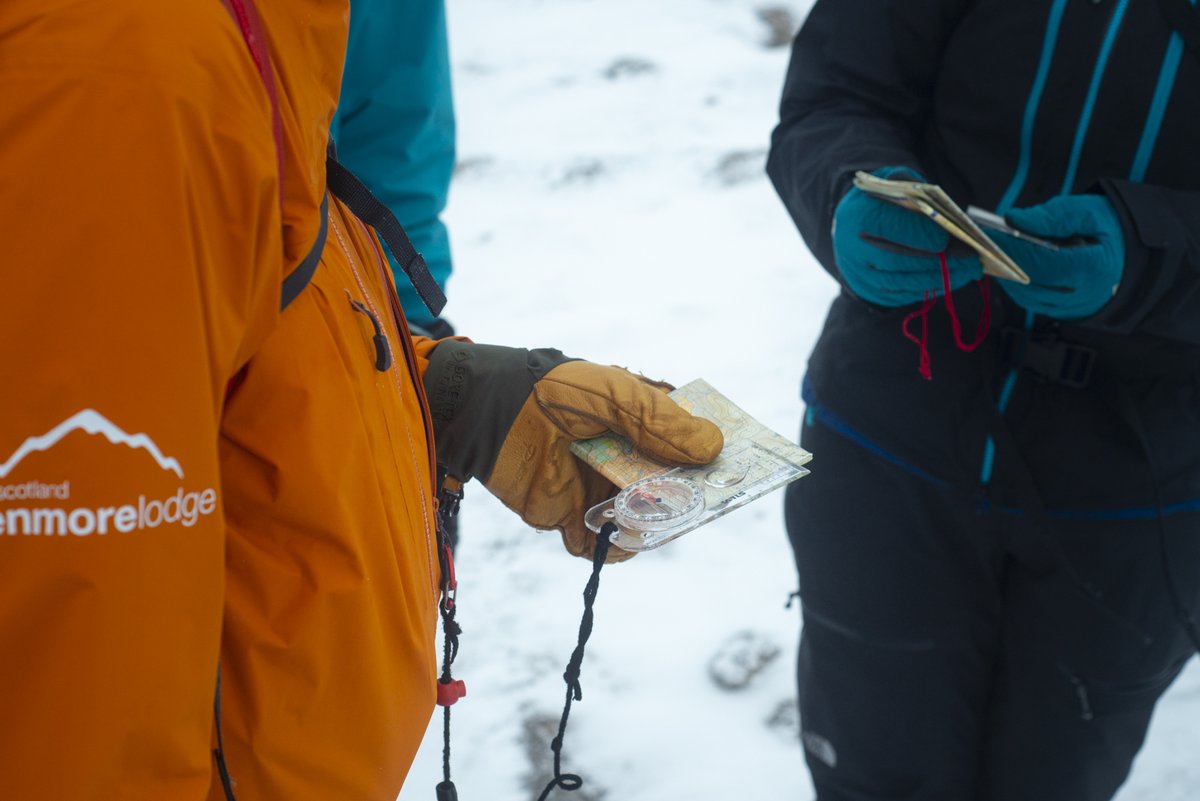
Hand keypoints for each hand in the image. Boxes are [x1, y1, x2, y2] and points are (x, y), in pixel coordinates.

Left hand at [423, 342, 723, 561]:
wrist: (484, 413)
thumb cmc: (550, 390)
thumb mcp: (612, 395)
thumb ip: (659, 421)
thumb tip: (714, 446)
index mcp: (642, 422)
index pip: (691, 441)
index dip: (715, 454)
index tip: (741, 464)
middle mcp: (628, 459)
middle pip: (677, 488)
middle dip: (693, 496)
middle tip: (707, 498)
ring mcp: (602, 489)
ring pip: (645, 519)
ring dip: (653, 522)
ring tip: (651, 512)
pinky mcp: (571, 516)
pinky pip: (602, 542)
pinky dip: (611, 543)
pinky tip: (611, 529)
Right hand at [833, 167, 982, 305]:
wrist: (854, 226)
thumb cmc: (883, 201)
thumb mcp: (896, 183)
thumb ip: (919, 194)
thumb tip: (953, 218)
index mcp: (857, 215)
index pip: (889, 226)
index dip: (919, 234)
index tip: (947, 239)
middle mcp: (852, 249)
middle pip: (898, 260)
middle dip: (938, 260)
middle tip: (970, 257)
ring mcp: (859, 275)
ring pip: (904, 281)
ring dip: (941, 278)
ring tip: (969, 269)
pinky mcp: (869, 292)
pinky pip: (904, 294)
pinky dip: (932, 288)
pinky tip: (952, 279)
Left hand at [989, 195, 1123, 319]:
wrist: (1140, 255)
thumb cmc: (1115, 230)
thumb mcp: (1090, 212)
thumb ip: (1052, 216)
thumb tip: (1013, 218)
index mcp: (1094, 269)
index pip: (1041, 262)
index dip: (1012, 249)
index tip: (990, 234)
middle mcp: (1084, 296)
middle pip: (1030, 283)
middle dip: (1005, 262)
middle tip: (988, 243)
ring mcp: (1076, 309)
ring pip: (1028, 297)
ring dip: (1009, 275)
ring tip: (999, 253)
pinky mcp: (1068, 314)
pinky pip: (1034, 303)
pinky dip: (1020, 285)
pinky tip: (1014, 267)